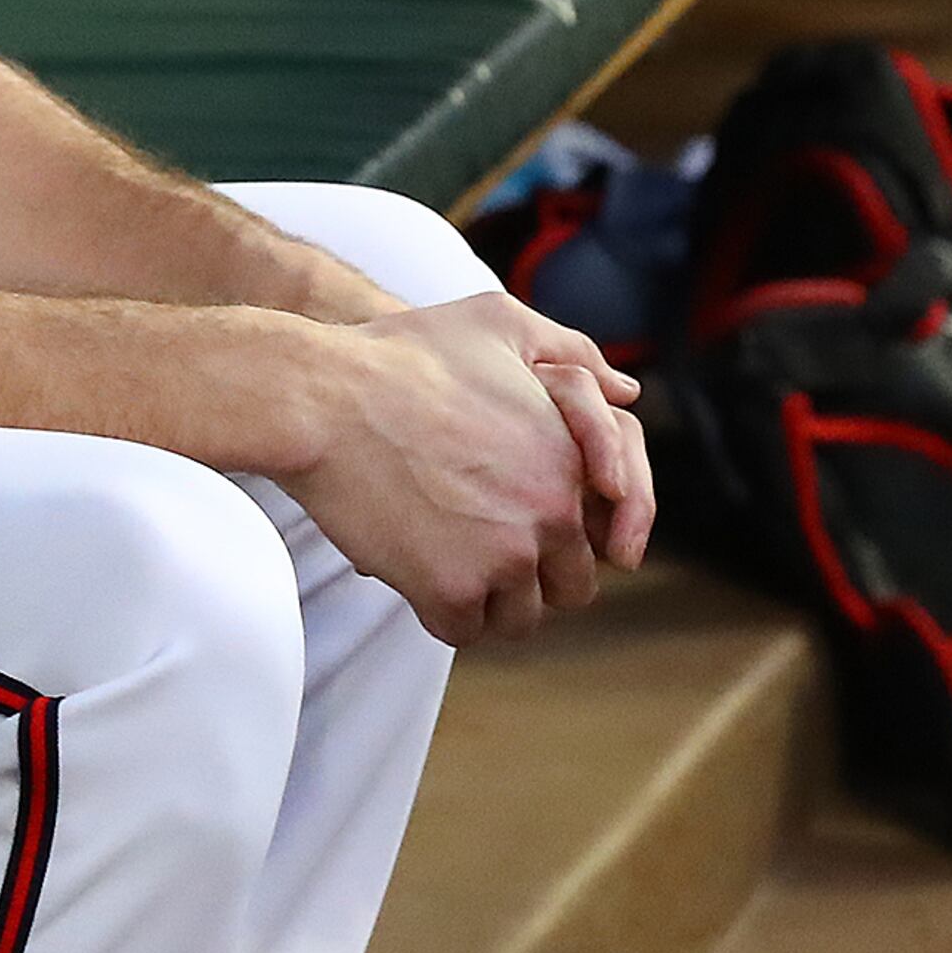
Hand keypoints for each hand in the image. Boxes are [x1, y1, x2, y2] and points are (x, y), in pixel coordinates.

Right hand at [279, 294, 632, 647]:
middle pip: (569, 587)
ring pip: (518, 618)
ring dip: (488, 601)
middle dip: (533, 576)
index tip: (526, 532)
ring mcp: (505, 558)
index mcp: (573, 461)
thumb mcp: (498, 322)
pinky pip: (462, 630)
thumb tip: (629, 390)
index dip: (566, 537)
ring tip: (444, 560)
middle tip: (480, 548)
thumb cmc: (402, 355)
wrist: (322, 397)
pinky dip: (439, 610)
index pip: (606, 533)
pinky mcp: (452, 591)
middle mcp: (552, 515)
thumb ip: (575, 353)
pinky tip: (412, 571)